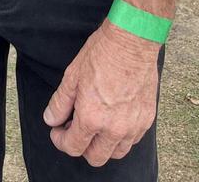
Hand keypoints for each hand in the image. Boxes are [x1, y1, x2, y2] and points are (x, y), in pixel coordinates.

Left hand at [42, 19, 159, 166]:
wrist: (132, 40)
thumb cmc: (102, 53)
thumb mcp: (72, 75)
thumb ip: (60, 103)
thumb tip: (51, 120)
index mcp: (92, 118)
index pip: (73, 147)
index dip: (60, 141)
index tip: (58, 131)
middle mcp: (114, 128)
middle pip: (95, 157)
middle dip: (81, 147)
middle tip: (74, 128)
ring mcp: (133, 125)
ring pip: (116, 152)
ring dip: (102, 144)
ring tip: (94, 124)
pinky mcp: (147, 118)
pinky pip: (132, 140)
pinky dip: (120, 136)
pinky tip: (112, 118)